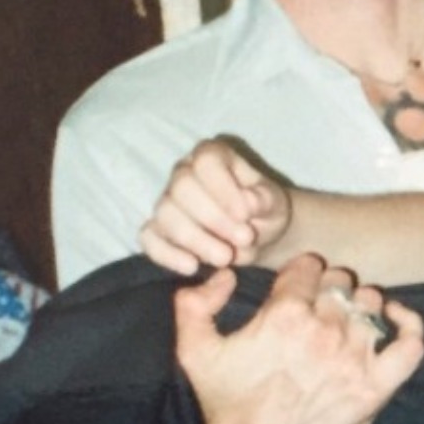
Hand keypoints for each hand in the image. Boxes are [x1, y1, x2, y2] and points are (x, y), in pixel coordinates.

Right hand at [143, 138, 292, 273]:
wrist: (257, 238)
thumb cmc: (264, 212)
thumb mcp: (275, 204)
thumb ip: (264, 199)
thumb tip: (248, 202)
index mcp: (213, 156)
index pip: (206, 161)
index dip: (223, 188)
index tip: (245, 215)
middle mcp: (184, 172)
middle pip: (181, 188)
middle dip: (213, 219)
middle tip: (244, 239)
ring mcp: (167, 201)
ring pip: (165, 214)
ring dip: (196, 240)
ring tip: (226, 258)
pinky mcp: (157, 230)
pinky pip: (149, 239)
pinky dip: (167, 254)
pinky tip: (193, 267)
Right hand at [176, 254, 423, 423]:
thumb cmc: (224, 409)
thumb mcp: (194, 352)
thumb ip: (195, 304)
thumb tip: (226, 274)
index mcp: (284, 315)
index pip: (308, 267)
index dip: (300, 274)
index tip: (296, 286)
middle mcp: (323, 331)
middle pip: (339, 283)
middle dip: (327, 289)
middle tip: (316, 308)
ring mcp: (353, 359)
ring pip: (370, 304)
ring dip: (358, 306)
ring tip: (344, 320)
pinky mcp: (375, 387)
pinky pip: (410, 343)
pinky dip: (407, 324)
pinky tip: (394, 318)